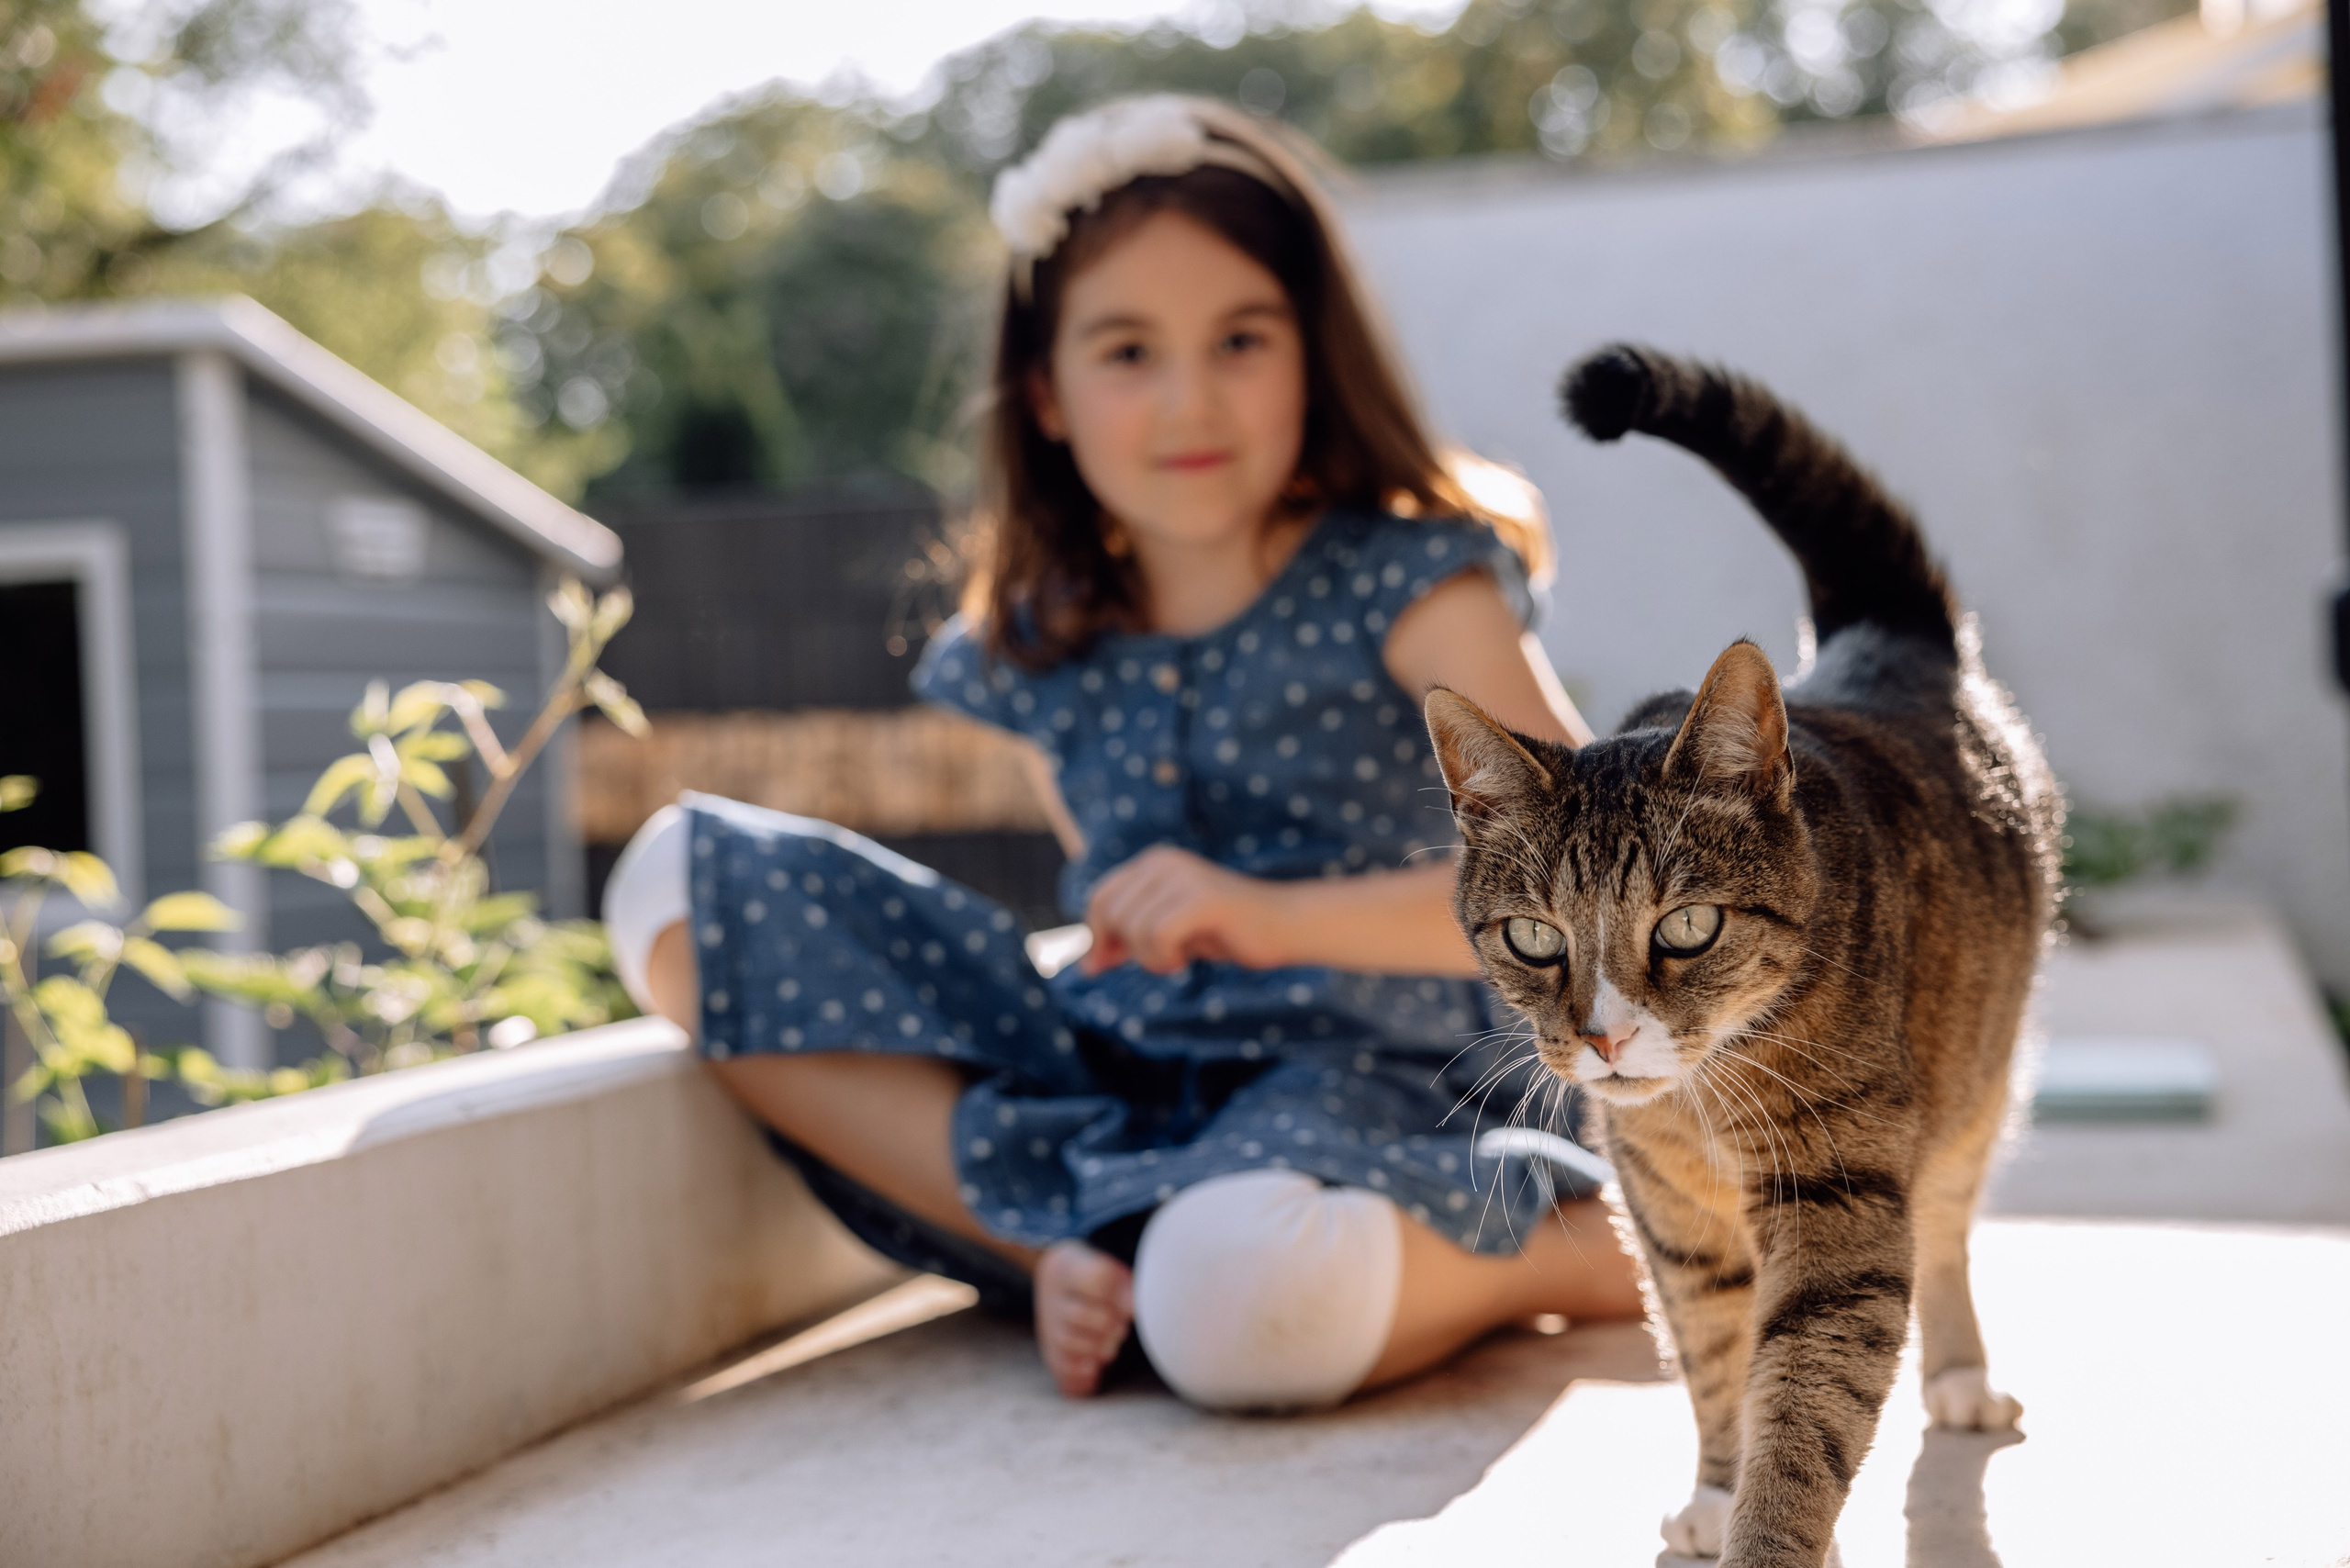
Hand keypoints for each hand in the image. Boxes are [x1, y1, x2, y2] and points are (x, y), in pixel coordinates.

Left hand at [1081, 845, 1294, 974]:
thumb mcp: (1169, 932)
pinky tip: (1186, 959)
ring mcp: (1182, 877)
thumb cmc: (1227, 932)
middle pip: (1109, 914)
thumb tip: (1087, 963)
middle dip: (1122, 949)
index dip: (1095, 935)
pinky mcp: (1201, 898)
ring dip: (1150, 958)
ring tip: (1178, 958)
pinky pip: (1156, 936)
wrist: (1285, 926)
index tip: (1100, 965)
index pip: (1100, 897)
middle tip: (1157, 963)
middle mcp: (1163, 862)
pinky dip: (1163, 959)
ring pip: (1132, 929)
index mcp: (1153, 863)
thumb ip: (1131, 939)